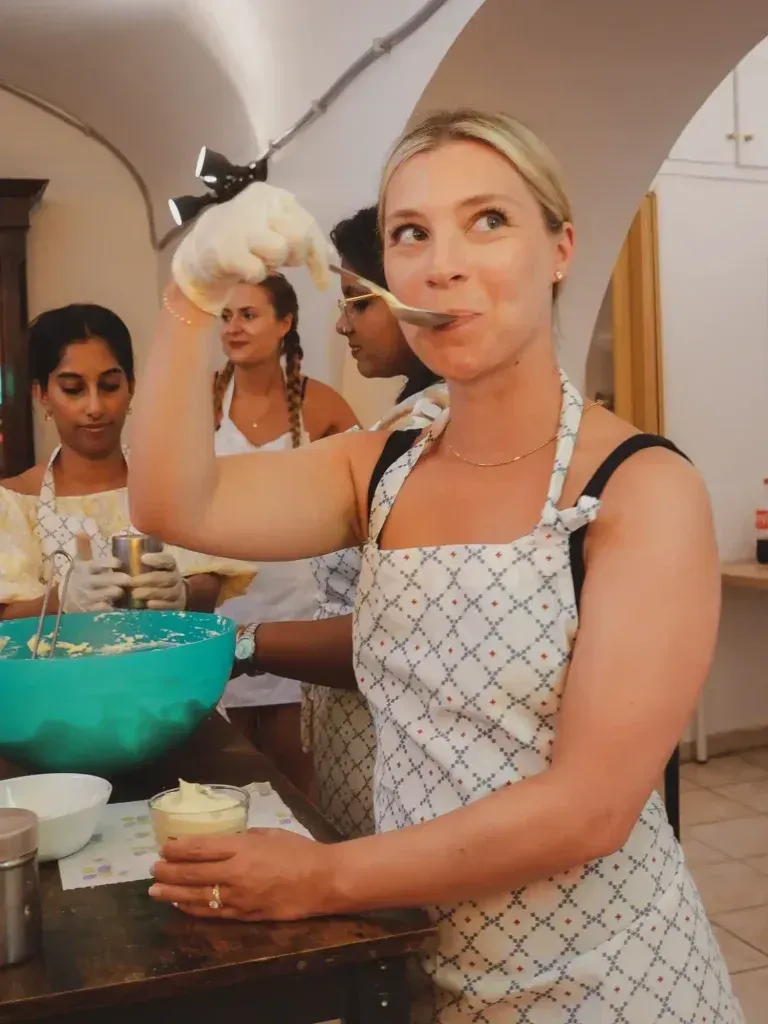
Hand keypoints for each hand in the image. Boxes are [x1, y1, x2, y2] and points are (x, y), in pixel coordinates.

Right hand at [60, 534, 129, 612]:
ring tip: (123, 592)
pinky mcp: (90, 610)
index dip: (107, 564)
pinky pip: (100, 610)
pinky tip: (119, 608)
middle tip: (129, 579)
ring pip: (101, 596)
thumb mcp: (81, 561)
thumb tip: (80, 530)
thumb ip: (84, 547)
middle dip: (115, 580)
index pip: (96, 565)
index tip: (119, 562)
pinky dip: (109, 609)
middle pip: (100, 581)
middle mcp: (86, 583)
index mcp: (85, 569)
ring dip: (113, 594)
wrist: (67, 597)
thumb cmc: (81, 575)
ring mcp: (88, 598)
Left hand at [129, 550, 186, 609]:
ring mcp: (178, 592)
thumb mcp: (148, 568)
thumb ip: (135, 563)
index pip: (167, 559)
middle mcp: (176, 577)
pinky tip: (148, 605)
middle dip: (150, 579)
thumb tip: (115, 561)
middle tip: (133, 581)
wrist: (172, 594)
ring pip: (168, 592)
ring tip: (135, 594)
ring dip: (151, 592)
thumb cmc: (153, 578)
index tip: (142, 558)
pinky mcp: (177, 606)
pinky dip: (160, 605)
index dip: (157, 559)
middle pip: (167, 577)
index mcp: (169, 565)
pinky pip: (171, 606)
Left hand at [149, 829, 336, 920]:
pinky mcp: (245, 915)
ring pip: (197, 895)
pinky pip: (213, 912)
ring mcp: (239, 897)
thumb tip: (220, 840)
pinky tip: (180, 904)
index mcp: (243, 847)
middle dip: (169, 871)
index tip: (163, 847)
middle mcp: (236, 873)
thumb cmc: (298, 851)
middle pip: (193, 873)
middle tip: (153, 869)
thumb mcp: (269, 833)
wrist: (322, 880)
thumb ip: (242, 838)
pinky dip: (193, 908)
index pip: (200, 848)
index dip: (178, 848)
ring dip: (173, 893)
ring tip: (155, 890)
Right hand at [171, 181, 331, 313]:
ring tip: (256, 259)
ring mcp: (241, 224)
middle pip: (299, 236)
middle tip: (281, 262)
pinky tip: (242, 267)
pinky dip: (254, 275)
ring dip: (272, 264)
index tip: (323, 280)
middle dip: (296, 256)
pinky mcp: (228, 249)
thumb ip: (302, 238)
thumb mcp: (275, 230)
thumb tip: (332, 257)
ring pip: (280, 250)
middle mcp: (258, 203)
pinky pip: (258, 270)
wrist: (201, 249)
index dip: (319, 254)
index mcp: (273, 196)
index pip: (308, 223)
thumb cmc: (245, 239)